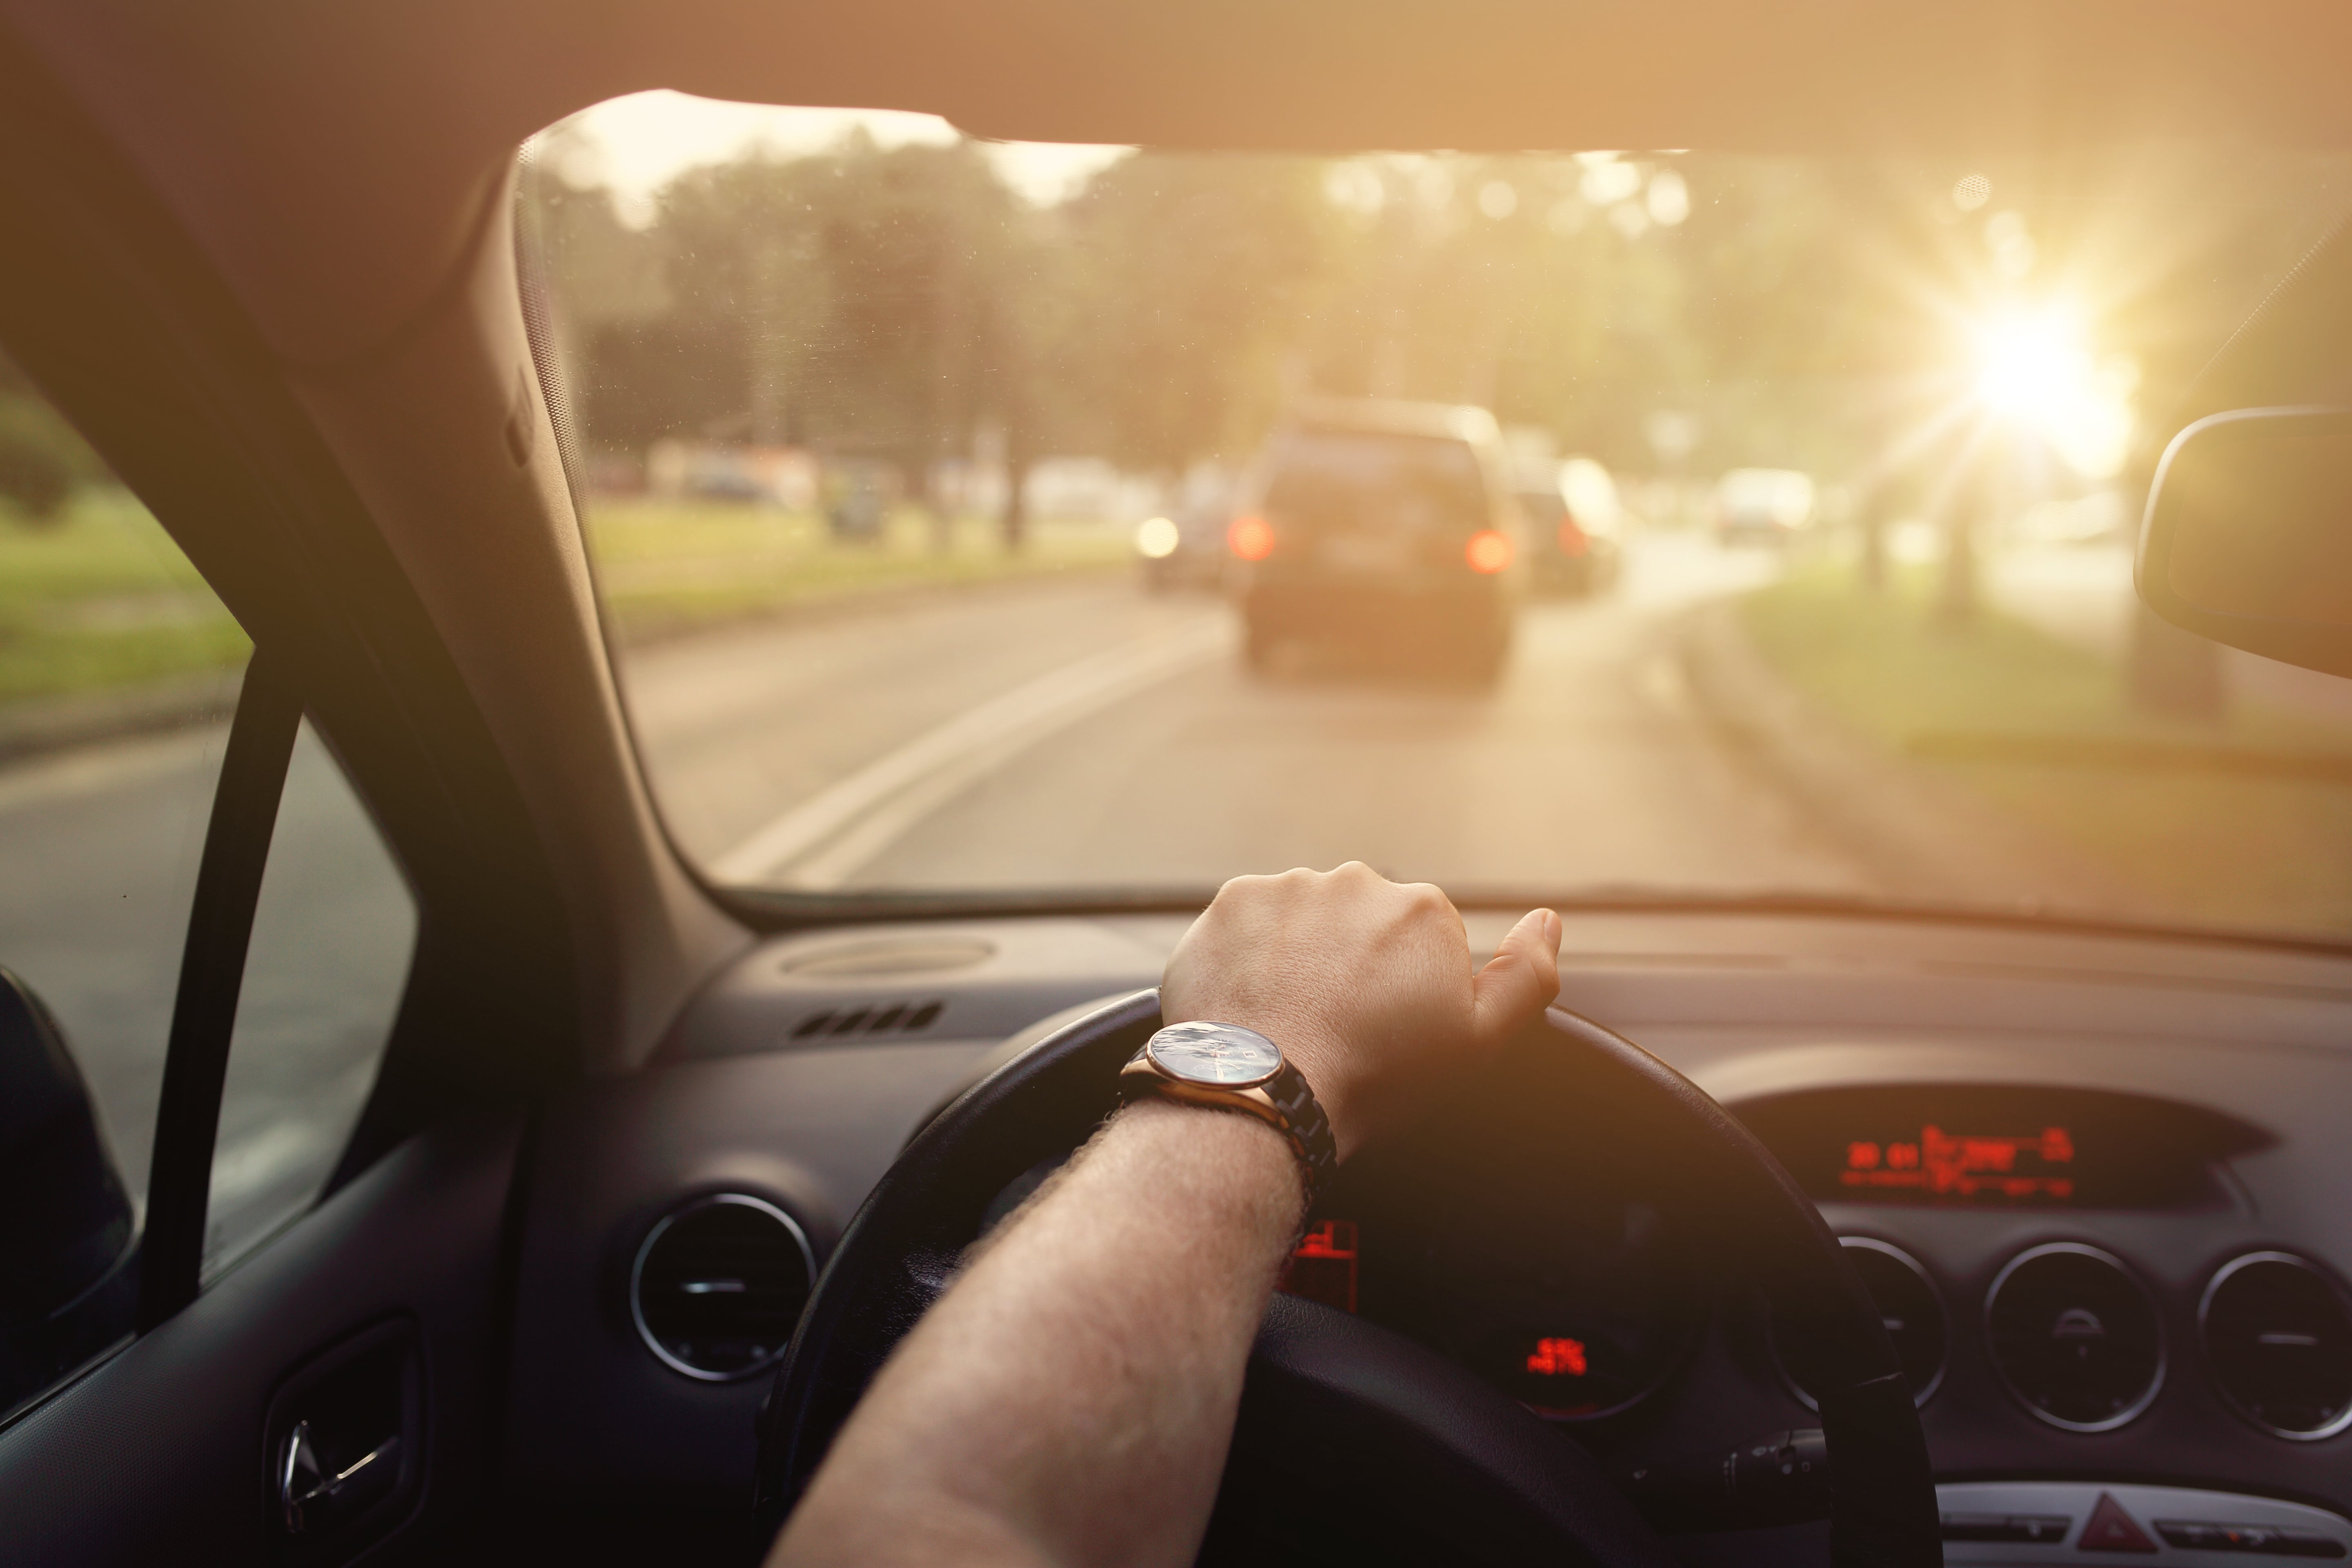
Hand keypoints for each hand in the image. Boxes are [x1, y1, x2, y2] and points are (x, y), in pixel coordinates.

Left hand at [1159, 862, 1560, 1159]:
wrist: (1269, 1094)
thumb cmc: (1375, 1076)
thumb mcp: (1477, 1041)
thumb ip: (1527, 975)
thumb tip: (1548, 921)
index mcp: (1421, 908)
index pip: (1419, 940)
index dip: (1405, 988)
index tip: (1386, 1027)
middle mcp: (1355, 881)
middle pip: (1360, 923)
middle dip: (1353, 964)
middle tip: (1338, 1027)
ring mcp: (1286, 888)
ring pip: (1303, 922)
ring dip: (1300, 958)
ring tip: (1293, 1019)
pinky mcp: (1229, 906)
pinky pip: (1248, 926)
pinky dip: (1250, 958)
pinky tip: (1256, 1004)